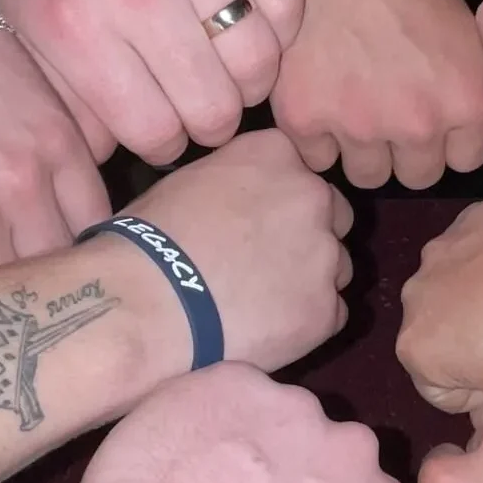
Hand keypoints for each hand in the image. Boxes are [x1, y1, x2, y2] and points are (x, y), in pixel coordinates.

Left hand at [0, 0, 300, 165]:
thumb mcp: (14, 5)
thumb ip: (66, 86)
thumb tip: (110, 148)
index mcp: (74, 23)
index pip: (153, 131)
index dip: (161, 142)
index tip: (158, 128)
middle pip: (214, 109)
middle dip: (208, 121)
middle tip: (196, 105)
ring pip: (261, 63)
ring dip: (249, 79)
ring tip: (226, 68)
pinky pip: (286, 5)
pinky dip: (276, 26)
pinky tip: (249, 22)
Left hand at [0, 18, 111, 326]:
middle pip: (19, 318)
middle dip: (18, 333)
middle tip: (23, 341)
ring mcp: (23, 182)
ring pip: (68, 271)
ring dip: (58, 288)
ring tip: (54, 301)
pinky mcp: (59, 140)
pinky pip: (95, 213)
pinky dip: (86, 236)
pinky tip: (71, 244)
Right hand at [114, 129, 354, 371]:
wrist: (147, 304)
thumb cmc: (150, 240)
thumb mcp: (191, 181)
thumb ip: (237, 182)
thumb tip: (244, 201)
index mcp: (276, 153)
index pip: (300, 171)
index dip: (280, 200)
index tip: (257, 221)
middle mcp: (312, 196)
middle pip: (332, 215)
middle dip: (307, 237)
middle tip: (264, 264)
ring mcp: (324, 255)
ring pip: (335, 266)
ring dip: (309, 280)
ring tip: (260, 302)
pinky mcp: (325, 310)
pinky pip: (330, 314)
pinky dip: (307, 322)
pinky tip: (265, 328)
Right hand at [272, 0, 482, 187]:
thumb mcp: (463, 31)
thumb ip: (463, 88)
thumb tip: (458, 124)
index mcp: (467, 102)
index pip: (466, 161)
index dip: (448, 140)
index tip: (432, 119)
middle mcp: (418, 125)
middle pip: (418, 176)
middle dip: (407, 151)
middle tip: (388, 114)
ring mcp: (359, 127)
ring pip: (368, 175)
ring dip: (363, 150)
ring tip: (352, 110)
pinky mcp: (305, 121)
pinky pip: (317, 158)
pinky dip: (317, 138)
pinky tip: (319, 104)